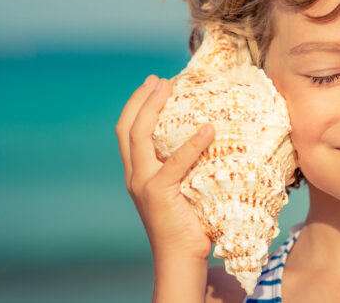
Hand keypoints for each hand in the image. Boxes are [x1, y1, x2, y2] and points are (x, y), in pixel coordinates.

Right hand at [115, 75, 215, 263]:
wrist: (181, 259)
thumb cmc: (190, 223)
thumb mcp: (184, 188)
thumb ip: (186, 165)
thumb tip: (212, 136)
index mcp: (137, 173)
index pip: (127, 132)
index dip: (136, 105)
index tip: (152, 84)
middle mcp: (135, 176)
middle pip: (127, 128)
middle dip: (140, 99)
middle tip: (158, 80)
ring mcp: (143, 184)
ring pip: (139, 136)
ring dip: (152, 108)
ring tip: (168, 87)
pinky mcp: (159, 193)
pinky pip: (175, 162)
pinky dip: (191, 143)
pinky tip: (208, 129)